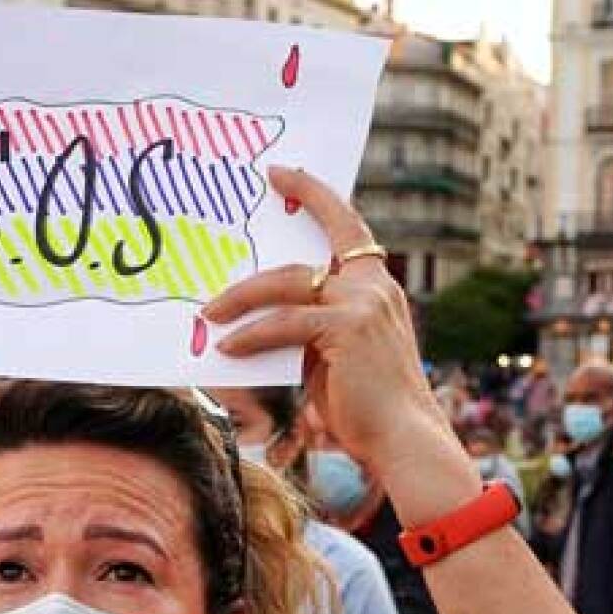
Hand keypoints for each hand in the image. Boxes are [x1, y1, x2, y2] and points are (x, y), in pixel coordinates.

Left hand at [205, 167, 463, 512]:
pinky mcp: (346, 329)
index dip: (316, 197)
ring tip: (209, 313)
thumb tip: (261, 324)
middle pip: (307, 253)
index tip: (284, 174)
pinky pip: (285, 324)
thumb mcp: (338, 358)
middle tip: (224, 232)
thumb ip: (312, 330)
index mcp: (377, 288)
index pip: (347, 229)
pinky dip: (251, 336)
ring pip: (287, 285)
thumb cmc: (369, 408)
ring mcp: (363, 304)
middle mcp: (374, 287)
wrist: (404, 439)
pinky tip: (227, 348)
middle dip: (259, 251)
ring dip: (241, 299)